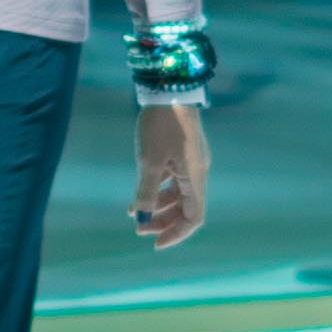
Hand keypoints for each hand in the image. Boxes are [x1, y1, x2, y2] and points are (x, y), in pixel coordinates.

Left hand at [132, 101, 208, 246]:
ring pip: (177, 194)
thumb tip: (140, 218)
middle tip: (139, 229)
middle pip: (185, 208)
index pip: (195, 217)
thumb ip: (146, 191)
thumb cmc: (161, 124)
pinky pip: (172, 179)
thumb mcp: (149, 160)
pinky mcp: (181, 152)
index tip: (156, 243)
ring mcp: (190, 161)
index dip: (177, 233)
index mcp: (195, 177)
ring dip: (158, 207)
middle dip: (163, 221)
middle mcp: (197, 172)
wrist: (169, 88)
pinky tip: (138, 195)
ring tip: (133, 214)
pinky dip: (157, 190)